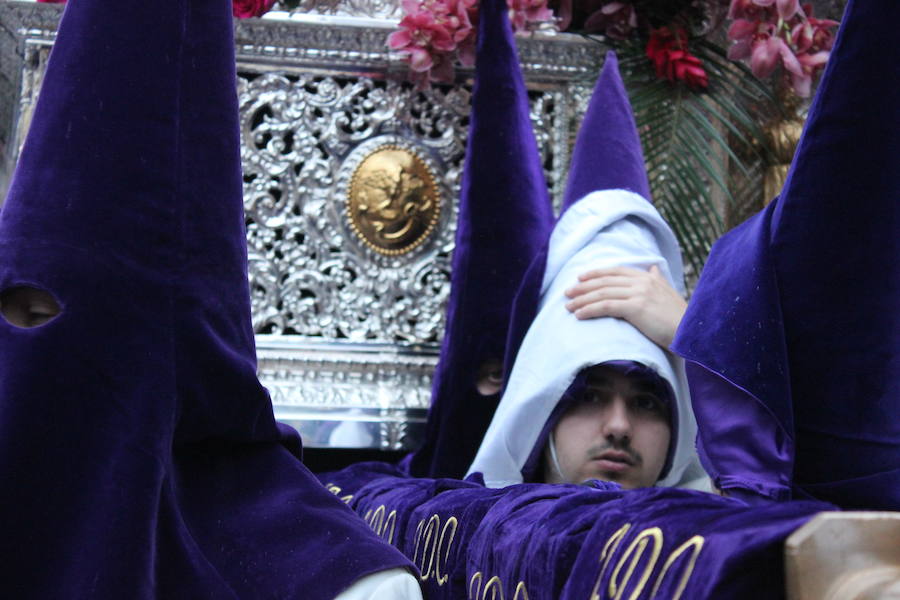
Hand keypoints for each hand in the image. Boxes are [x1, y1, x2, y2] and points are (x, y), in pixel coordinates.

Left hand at [564, 265, 686, 348]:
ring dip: (582, 300)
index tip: (580, 278)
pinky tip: (579, 315)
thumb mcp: (668, 293)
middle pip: (605, 281)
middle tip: (567, 293)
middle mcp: (642, 281)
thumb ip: (658, 280)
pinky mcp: (636, 307)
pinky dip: (589, 310)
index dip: (596, 274)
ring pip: (602, 293)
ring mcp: (639, 293)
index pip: (615, 272)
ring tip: (568, 307)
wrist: (691, 332)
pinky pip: (606, 306)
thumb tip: (653, 268)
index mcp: (647, 277)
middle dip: (583, 287)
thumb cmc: (680, 318)